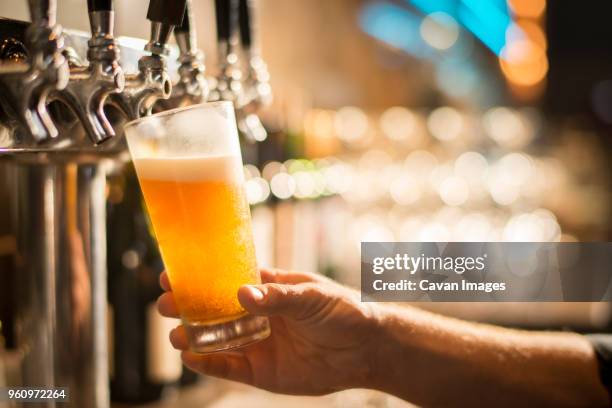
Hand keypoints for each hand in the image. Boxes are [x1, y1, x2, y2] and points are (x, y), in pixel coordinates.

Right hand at [157, 268, 379, 394]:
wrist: (365, 348)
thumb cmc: (342, 310)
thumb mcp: (311, 296)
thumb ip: (278, 297)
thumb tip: (242, 294)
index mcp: (268, 288)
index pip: (226, 279)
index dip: (200, 276)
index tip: (173, 272)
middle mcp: (257, 314)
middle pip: (213, 309)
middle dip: (187, 306)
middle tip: (164, 303)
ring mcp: (257, 342)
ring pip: (215, 338)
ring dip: (192, 335)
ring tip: (176, 333)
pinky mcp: (261, 370)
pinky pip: (229, 366)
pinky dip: (209, 362)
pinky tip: (191, 356)